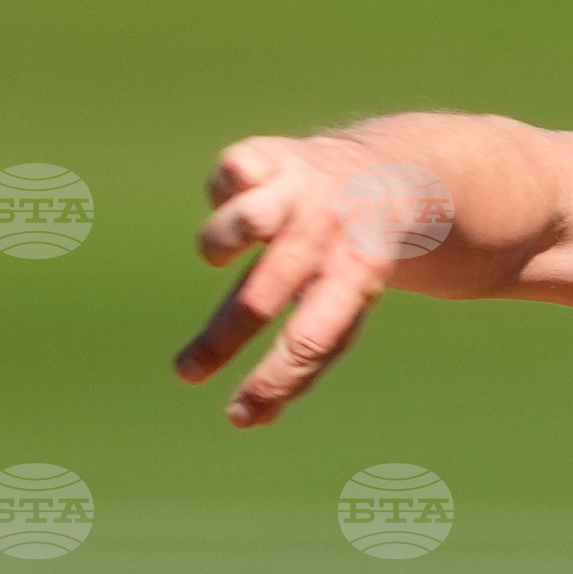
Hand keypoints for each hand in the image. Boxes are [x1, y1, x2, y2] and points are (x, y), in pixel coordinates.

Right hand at [173, 135, 449, 425]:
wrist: (386, 176)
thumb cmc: (354, 263)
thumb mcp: (347, 309)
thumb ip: (303, 359)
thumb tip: (250, 419)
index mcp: (357, 276)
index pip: (312, 339)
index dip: (274, 381)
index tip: (238, 417)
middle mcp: (328, 229)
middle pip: (263, 294)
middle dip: (221, 339)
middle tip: (186, 374)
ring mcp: (298, 187)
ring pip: (242, 222)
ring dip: (219, 243)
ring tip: (219, 256)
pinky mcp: (269, 154)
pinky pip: (227, 177)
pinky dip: (222, 194)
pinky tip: (241, 197)